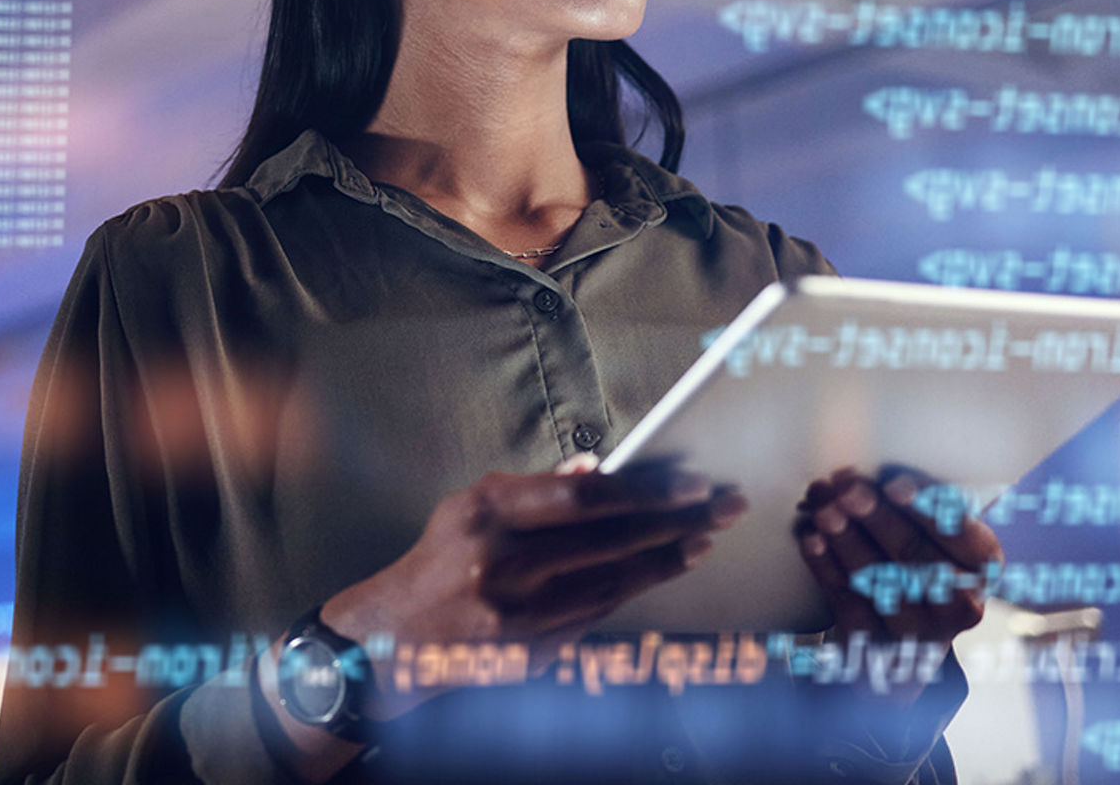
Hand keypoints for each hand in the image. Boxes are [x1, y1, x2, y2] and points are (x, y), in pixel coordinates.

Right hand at [321, 460, 746, 719]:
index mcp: (487, 515)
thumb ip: (536, 487)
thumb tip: (599, 469)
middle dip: (676, 521)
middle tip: (723, 505)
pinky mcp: (532, 650)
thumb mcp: (472, 505)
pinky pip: (599, 614)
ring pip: (615, 582)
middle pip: (611, 540)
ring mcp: (520, 615)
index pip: (584, 498)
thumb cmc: (443, 558)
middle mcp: (504, 565)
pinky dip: (635, 589)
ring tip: (703, 538)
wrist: (397, 638)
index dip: (646, 490)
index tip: (691, 481)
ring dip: (667, 559)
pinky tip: (663, 568)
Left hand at [793, 466, 1000, 702]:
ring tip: (822, 508)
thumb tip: (871, 472)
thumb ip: (916, 506)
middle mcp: (961, 603)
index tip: (892, 485)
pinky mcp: (879, 647)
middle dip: (875, 515)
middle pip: (913, 553)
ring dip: (845, 537)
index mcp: (983, 565)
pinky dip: (826, 566)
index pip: (960, 533)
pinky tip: (811, 539)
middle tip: (846, 488)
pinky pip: (848, 600)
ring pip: (877, 577)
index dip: (926, 507)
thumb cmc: (917, 568)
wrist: (901, 646)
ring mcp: (919, 631)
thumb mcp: (934, 540)